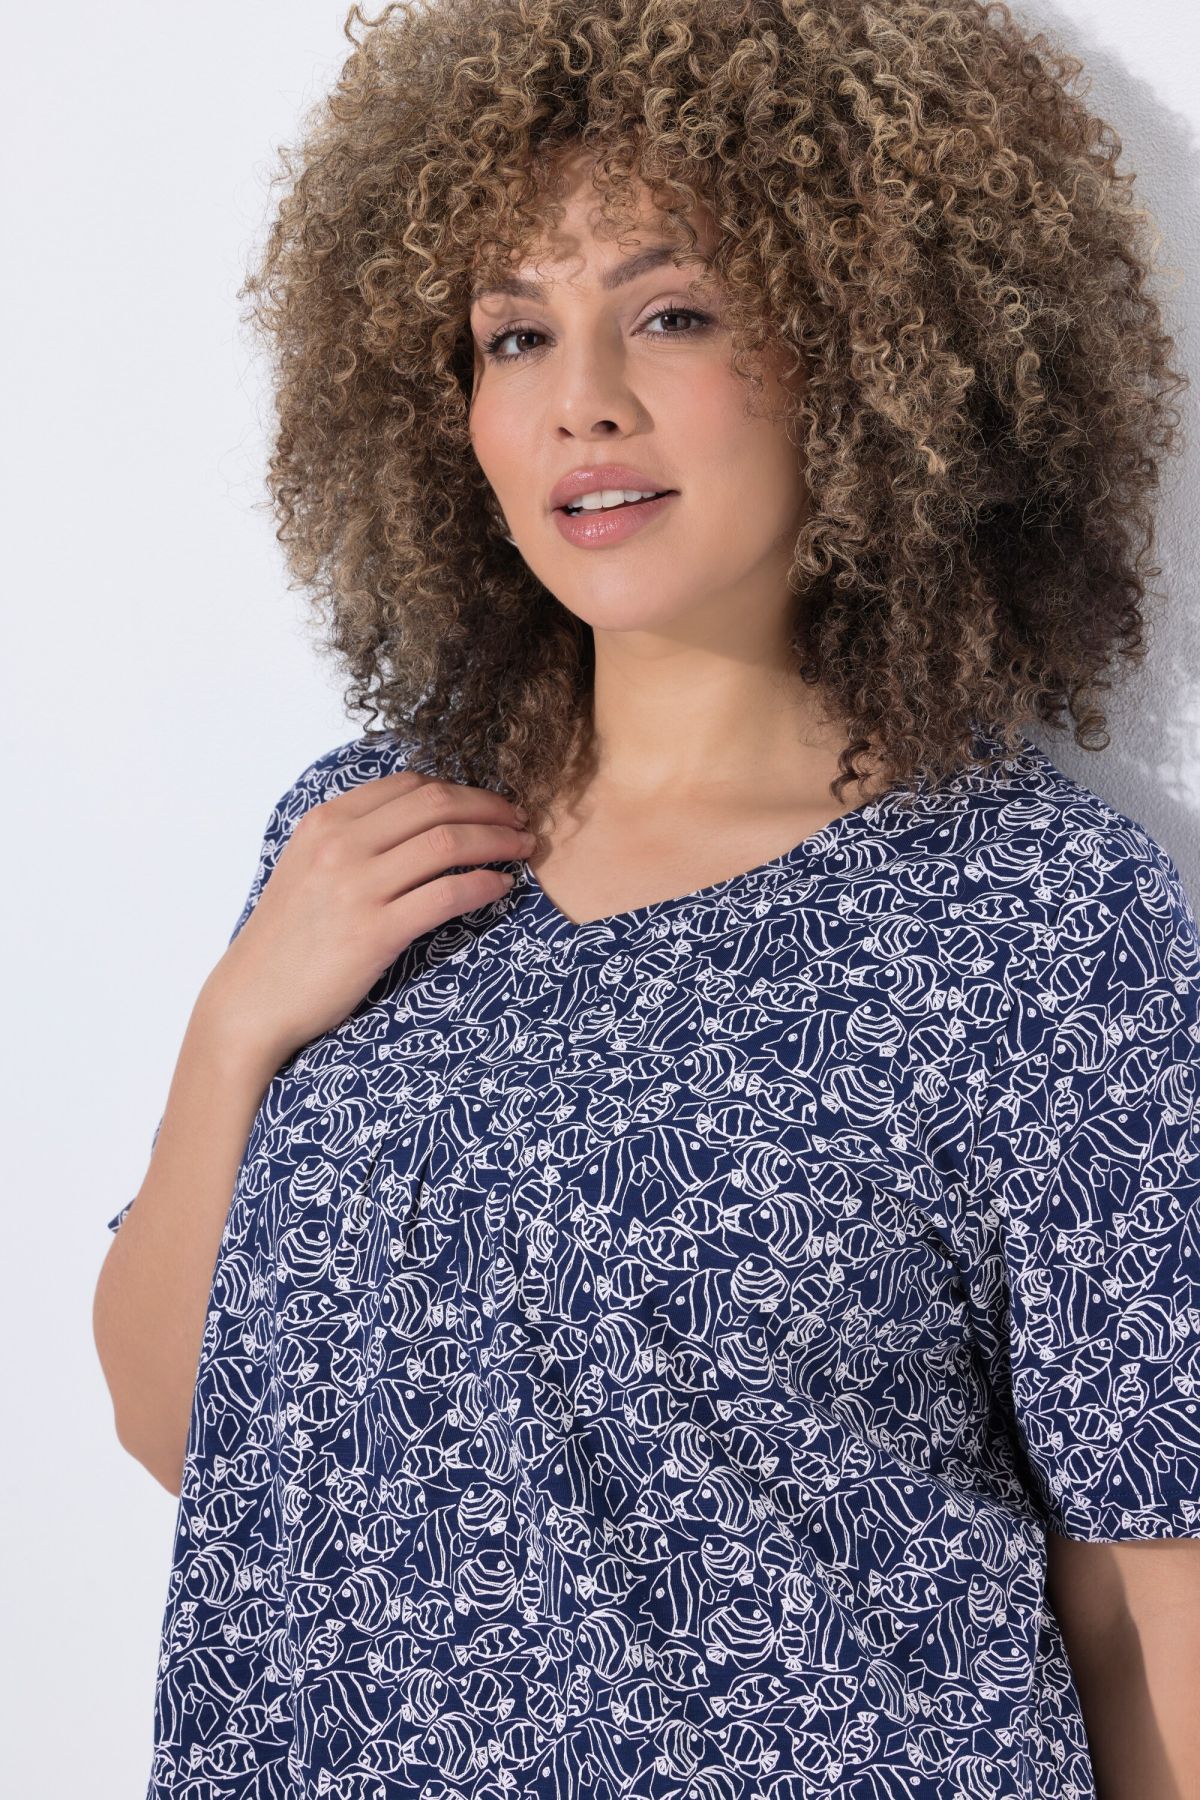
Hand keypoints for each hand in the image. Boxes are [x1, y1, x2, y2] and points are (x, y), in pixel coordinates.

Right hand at [204, 770, 532, 1065]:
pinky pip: (446, 895)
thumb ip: (351, 838)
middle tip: (520, 820)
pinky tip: (500, 886)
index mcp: (325, 822)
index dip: (462, 789)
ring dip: (497, 841)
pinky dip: (483, 884)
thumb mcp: (306, 867)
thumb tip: (415, 821)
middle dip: (490, 807)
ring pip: (447, 842)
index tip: (490, 803)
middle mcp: (340, 845)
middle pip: (436, 804)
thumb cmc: (286, 939)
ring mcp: (356, 887)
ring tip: (522, 848)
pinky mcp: (373, 932)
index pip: (409, 785)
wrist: (252, 1000)